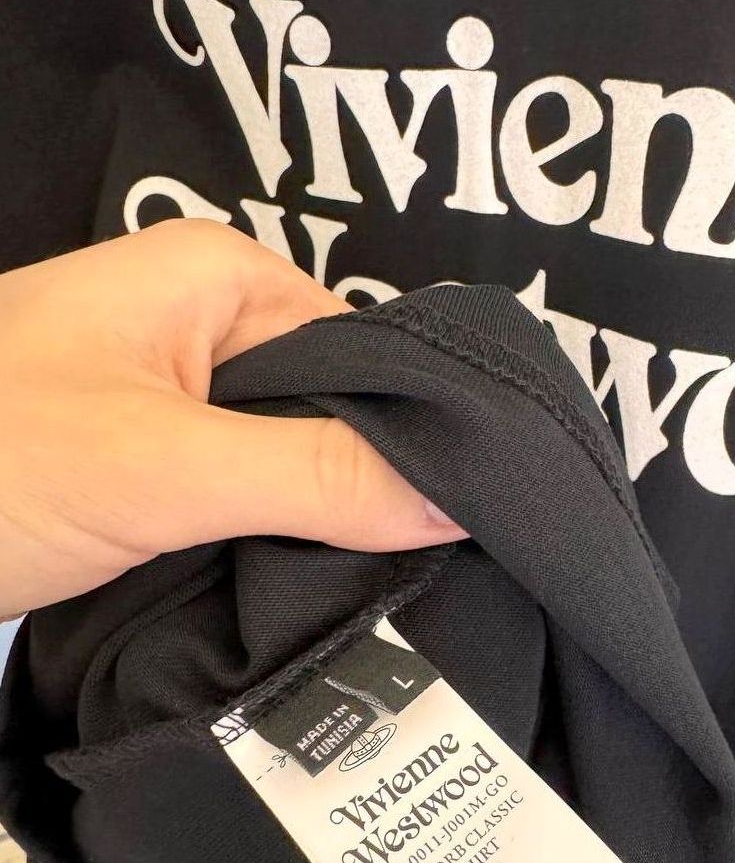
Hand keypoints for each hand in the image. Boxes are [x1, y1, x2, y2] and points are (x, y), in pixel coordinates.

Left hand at [0, 220, 464, 618]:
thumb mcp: (167, 466)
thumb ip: (316, 477)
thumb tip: (456, 497)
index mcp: (219, 277)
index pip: (366, 350)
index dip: (411, 432)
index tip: (456, 515)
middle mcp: (203, 323)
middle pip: (333, 407)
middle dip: (363, 485)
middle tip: (409, 567)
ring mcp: (175, 396)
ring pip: (289, 459)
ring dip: (314, 520)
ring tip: (365, 584)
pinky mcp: (150, 461)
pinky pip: (242, 494)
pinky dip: (266, 538)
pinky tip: (294, 584)